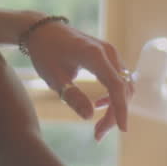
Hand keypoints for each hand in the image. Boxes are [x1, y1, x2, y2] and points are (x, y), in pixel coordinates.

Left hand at [23, 20, 132, 139]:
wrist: (42, 30)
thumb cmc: (45, 53)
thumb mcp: (54, 78)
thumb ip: (72, 96)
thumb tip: (90, 116)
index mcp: (95, 55)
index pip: (116, 86)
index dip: (120, 109)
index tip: (122, 130)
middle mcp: (108, 52)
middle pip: (123, 88)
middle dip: (114, 114)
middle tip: (98, 135)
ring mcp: (110, 53)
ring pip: (123, 85)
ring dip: (115, 107)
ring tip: (98, 127)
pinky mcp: (108, 57)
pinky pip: (119, 79)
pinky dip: (114, 95)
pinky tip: (99, 105)